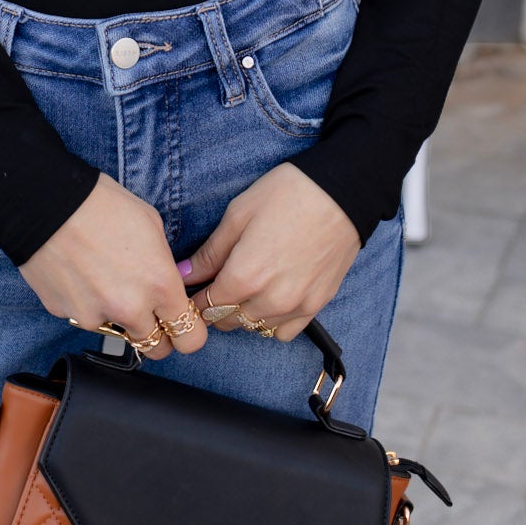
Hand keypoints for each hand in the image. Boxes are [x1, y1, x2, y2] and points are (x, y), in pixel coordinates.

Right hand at [19, 173, 208, 359]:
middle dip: (157, 334)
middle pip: (157, 349)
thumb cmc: (102, 203)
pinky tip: (79, 273)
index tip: (181, 321)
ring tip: (103, 277)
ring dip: (117, 316)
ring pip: (117, 333)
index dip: (189, 331)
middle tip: (147, 311)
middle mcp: (130, 309)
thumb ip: (163, 264)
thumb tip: (163, 283)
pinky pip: (84, 318)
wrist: (45, 201)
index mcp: (160, 285)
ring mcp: (94, 316)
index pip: (191, 338)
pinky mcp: (65, 314)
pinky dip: (86, 304)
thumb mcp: (151, 225)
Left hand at [182, 165, 360, 341]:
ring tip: (246, 286)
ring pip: (254, 328)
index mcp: (244, 277)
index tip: (194, 287)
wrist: (342, 193)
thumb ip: (209, 253)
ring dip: (243, 314)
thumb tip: (183, 274)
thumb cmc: (287, 194)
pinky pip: (284, 332)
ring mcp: (296, 306)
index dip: (195, 298)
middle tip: (218, 283)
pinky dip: (272, 321)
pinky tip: (270, 297)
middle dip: (216, 306)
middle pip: (227, 321)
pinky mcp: (317, 305)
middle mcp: (269, 300)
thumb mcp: (238, 215)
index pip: (205, 307)